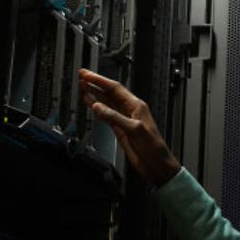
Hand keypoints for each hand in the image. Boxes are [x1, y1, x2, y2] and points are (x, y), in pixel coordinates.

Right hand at [78, 68, 180, 185]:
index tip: (88, 74)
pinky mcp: (120, 130)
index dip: (100, 80)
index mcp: (137, 106)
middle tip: (82, 76)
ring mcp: (124, 119)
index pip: (115, 88)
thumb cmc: (154, 148)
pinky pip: (106, 115)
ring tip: (83, 86)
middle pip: (110, 92)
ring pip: (107, 102)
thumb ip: (116, 118)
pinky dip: (97, 108)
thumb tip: (99, 107)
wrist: (157, 165)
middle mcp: (130, 110)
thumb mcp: (135, 130)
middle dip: (96, 83)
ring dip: (95, 94)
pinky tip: (90, 104)